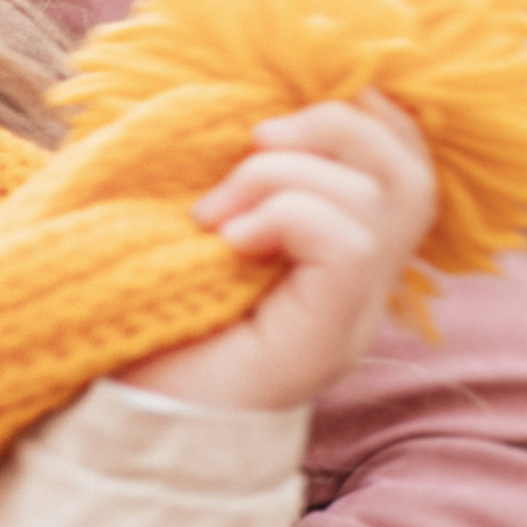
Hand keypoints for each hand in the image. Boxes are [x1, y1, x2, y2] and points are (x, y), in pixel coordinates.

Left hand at [125, 95, 438, 413]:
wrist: (116, 429)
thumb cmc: (136, 327)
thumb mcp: (180, 227)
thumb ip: (225, 172)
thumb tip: (236, 96)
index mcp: (333, 255)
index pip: (403, 158)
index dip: (358, 110)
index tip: (269, 113)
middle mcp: (358, 288)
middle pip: (411, 169)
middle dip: (332, 124)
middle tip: (246, 146)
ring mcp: (350, 318)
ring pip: (384, 197)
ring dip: (288, 173)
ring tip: (218, 213)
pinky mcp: (325, 342)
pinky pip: (353, 245)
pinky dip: (290, 215)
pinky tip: (232, 241)